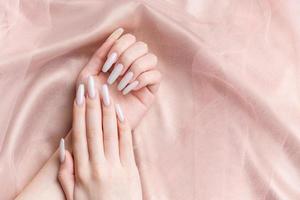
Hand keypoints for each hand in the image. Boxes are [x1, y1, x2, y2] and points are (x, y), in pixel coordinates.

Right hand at [57, 79, 141, 199]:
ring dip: (108, 109)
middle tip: (92, 83)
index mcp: (83, 170)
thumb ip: (66, 172)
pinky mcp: (131, 169)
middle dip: (92, 104)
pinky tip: (120, 111)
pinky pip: (127, 143)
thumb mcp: (73, 195)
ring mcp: (116, 166)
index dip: (79, 113)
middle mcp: (98, 165)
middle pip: (94, 128)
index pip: (79, 135)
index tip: (79, 95)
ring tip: (107, 91)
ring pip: (110, 132)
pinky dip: (123, 126)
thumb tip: (64, 147)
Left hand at [78, 28, 160, 128]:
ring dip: (134, 68)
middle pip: (141, 45)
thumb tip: (118, 31)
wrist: (96, 123)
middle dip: (126, 58)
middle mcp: (132, 66)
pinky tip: (129, 89)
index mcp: (118, 60)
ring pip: (151, 58)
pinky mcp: (150, 91)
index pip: (129, 39)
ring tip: (121, 84)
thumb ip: (101, 53)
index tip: (106, 65)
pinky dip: (142, 79)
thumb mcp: (88, 74)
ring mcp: (143, 78)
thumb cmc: (89, 101)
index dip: (119, 47)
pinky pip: (156, 76)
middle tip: (113, 75)